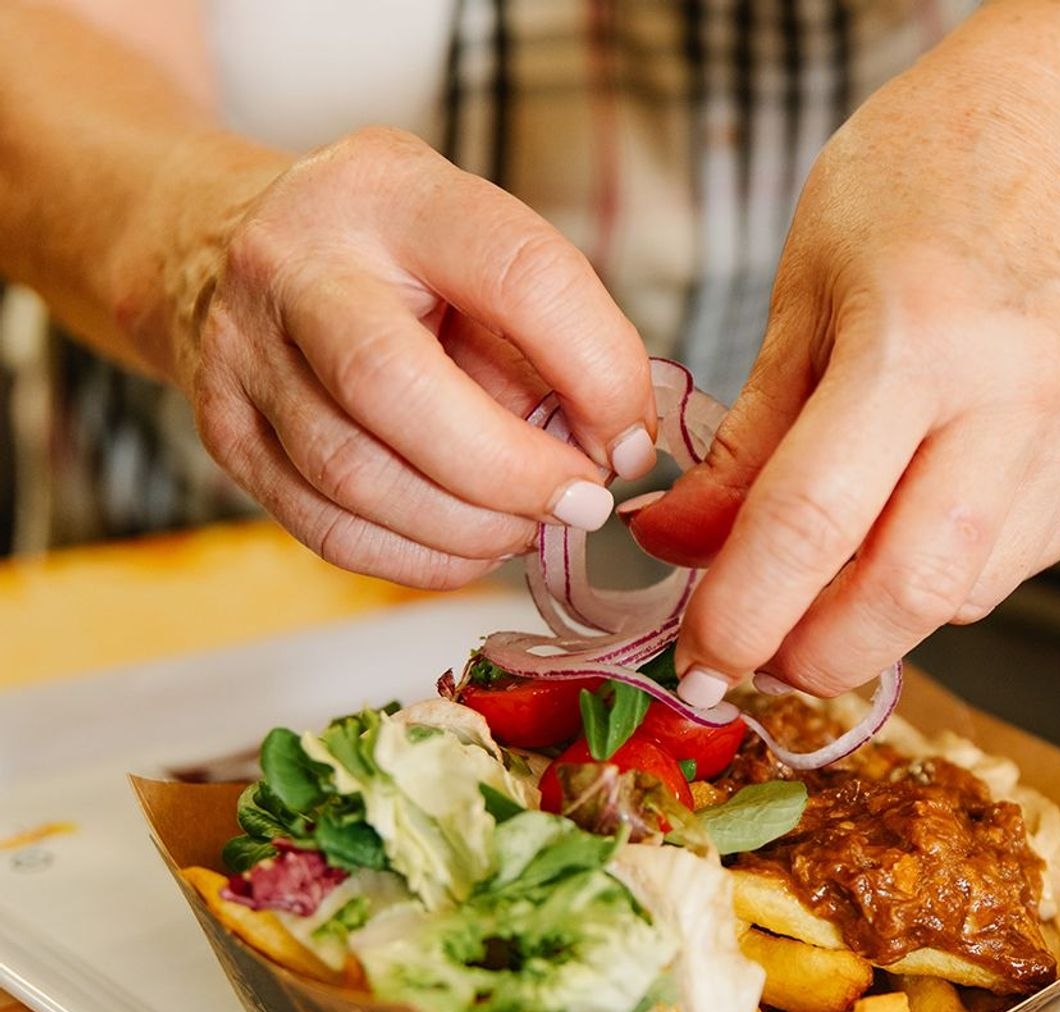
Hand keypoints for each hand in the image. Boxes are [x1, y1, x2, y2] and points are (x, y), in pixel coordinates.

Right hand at [151, 127, 655, 587]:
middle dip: (514, 470)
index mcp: (391, 193)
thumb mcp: (474, 244)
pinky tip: (469, 543)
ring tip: (527, 523)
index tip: (629, 438)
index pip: (518, 275)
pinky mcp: (225, 435)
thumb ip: (549, 333)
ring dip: (470, 527)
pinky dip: (420, 558)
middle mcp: (295, 264)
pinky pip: (330, 530)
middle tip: (580, 502)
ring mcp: (243, 354)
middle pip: (396, 389)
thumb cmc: (387, 253)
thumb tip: (615, 449)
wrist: (218, 242)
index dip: (598, 372)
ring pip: (357, 478)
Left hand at [629, 20, 1059, 700]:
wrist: (1052, 134)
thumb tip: (677, 550)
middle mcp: (1025, 390)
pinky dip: (942, 570)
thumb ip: (743, 444)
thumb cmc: (912, 190)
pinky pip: (1013, 564)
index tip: (701, 659)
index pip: (816, 522)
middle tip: (760, 659)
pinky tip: (918, 512)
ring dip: (878, 611)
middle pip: (911, 594)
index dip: (745, 613)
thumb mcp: (799, 301)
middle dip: (819, 655)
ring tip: (835, 561)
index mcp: (922, 332)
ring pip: (964, 595)